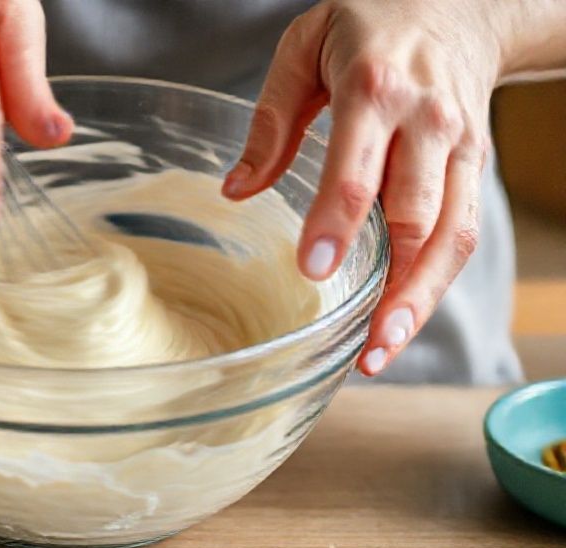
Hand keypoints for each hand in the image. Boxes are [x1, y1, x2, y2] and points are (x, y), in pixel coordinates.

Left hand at [223, 0, 503, 375]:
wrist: (463, 3)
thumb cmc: (369, 23)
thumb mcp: (304, 47)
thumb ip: (269, 120)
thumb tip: (236, 190)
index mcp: (375, 89)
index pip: (358, 170)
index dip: (336, 224)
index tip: (313, 270)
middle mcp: (427, 123)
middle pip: (417, 217)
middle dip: (394, 286)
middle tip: (362, 342)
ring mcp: (459, 148)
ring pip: (450, 236)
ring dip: (422, 300)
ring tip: (382, 351)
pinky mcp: (474, 166)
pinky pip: (461, 233)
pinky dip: (436, 283)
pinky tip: (402, 319)